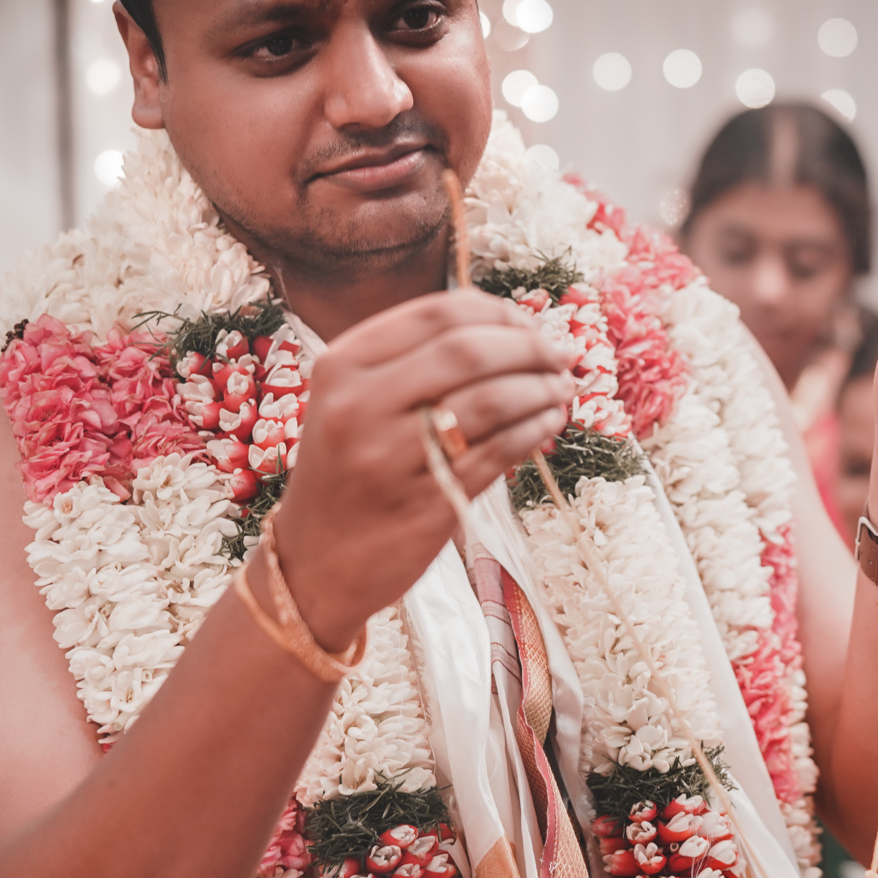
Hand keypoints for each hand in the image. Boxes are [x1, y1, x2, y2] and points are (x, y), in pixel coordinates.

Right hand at [272, 290, 576, 648]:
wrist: (315, 564)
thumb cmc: (346, 475)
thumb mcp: (350, 404)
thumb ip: (411, 364)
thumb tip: (508, 330)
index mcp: (341, 365)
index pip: (437, 312)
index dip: (497, 313)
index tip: (528, 325)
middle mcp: (360, 405)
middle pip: (468, 350)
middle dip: (529, 347)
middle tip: (561, 356)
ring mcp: (390, 457)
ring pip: (490, 400)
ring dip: (541, 389)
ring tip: (562, 389)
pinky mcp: (426, 502)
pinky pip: (498, 451)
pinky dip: (534, 429)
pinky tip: (549, 422)